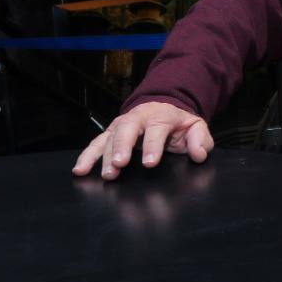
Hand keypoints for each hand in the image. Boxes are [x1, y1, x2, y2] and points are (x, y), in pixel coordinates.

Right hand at [72, 101, 214, 180]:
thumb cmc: (179, 123)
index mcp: (161, 116)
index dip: (152, 146)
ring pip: (109, 137)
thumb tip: (199, 154)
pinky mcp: (110, 133)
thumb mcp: (196, 127)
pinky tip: (80, 169)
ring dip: (103, 155)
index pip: (156, 130)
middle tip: (119, 165)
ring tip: (103, 173)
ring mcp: (121, 125)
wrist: (164, 108)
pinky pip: (95, 143)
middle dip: (121, 147)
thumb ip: (200, 140)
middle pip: (126, 130)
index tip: (150, 163)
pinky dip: (86, 156)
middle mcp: (138, 118)